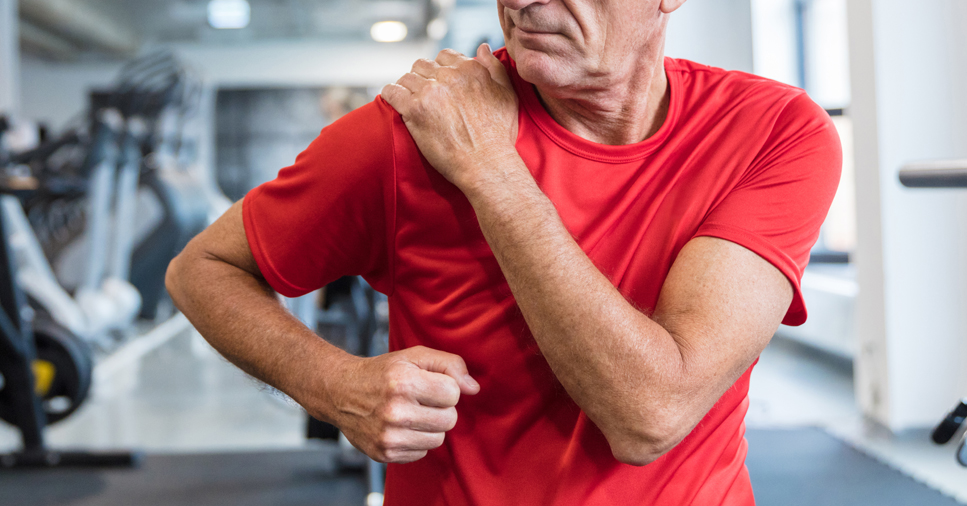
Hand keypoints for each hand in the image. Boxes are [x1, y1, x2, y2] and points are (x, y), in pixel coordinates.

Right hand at [319, 346, 479, 462]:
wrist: (341, 392)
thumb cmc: (382, 372)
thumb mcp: (414, 356)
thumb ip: (449, 364)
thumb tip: (473, 388)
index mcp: (403, 381)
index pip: (453, 393)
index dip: (445, 387)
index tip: (428, 383)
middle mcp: (395, 411)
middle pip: (449, 419)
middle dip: (440, 408)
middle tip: (420, 399)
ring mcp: (388, 436)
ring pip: (438, 438)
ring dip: (431, 426)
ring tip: (411, 413)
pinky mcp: (384, 453)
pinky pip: (422, 452)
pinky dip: (417, 440)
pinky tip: (401, 427)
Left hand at [381, 44, 519, 192]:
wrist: (486, 164)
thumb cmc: (499, 136)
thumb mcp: (508, 96)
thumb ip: (494, 68)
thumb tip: (482, 48)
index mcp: (470, 69)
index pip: (444, 56)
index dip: (440, 69)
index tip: (439, 83)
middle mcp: (448, 76)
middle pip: (423, 65)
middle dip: (422, 77)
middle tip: (423, 95)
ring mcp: (429, 92)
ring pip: (406, 77)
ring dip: (407, 87)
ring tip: (409, 100)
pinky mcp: (414, 110)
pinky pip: (392, 92)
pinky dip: (390, 94)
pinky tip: (393, 101)